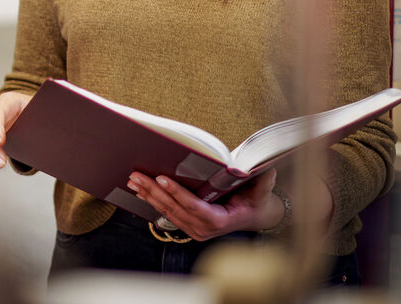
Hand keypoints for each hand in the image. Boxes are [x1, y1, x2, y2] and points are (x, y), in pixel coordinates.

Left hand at [126, 167, 285, 240]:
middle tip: (137, 176)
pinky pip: (167, 213)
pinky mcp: (188, 226)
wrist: (254, 217)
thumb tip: (266, 170)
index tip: (162, 179)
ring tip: (133, 180)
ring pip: (167, 211)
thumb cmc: (255, 203)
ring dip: (148, 195)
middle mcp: (204, 229)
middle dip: (153, 191)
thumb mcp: (262, 193)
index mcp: (220, 221)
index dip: (177, 193)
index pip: (194, 207)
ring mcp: (194, 229)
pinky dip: (152, 201)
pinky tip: (140, 191)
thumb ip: (263, 183)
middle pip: (174, 208)